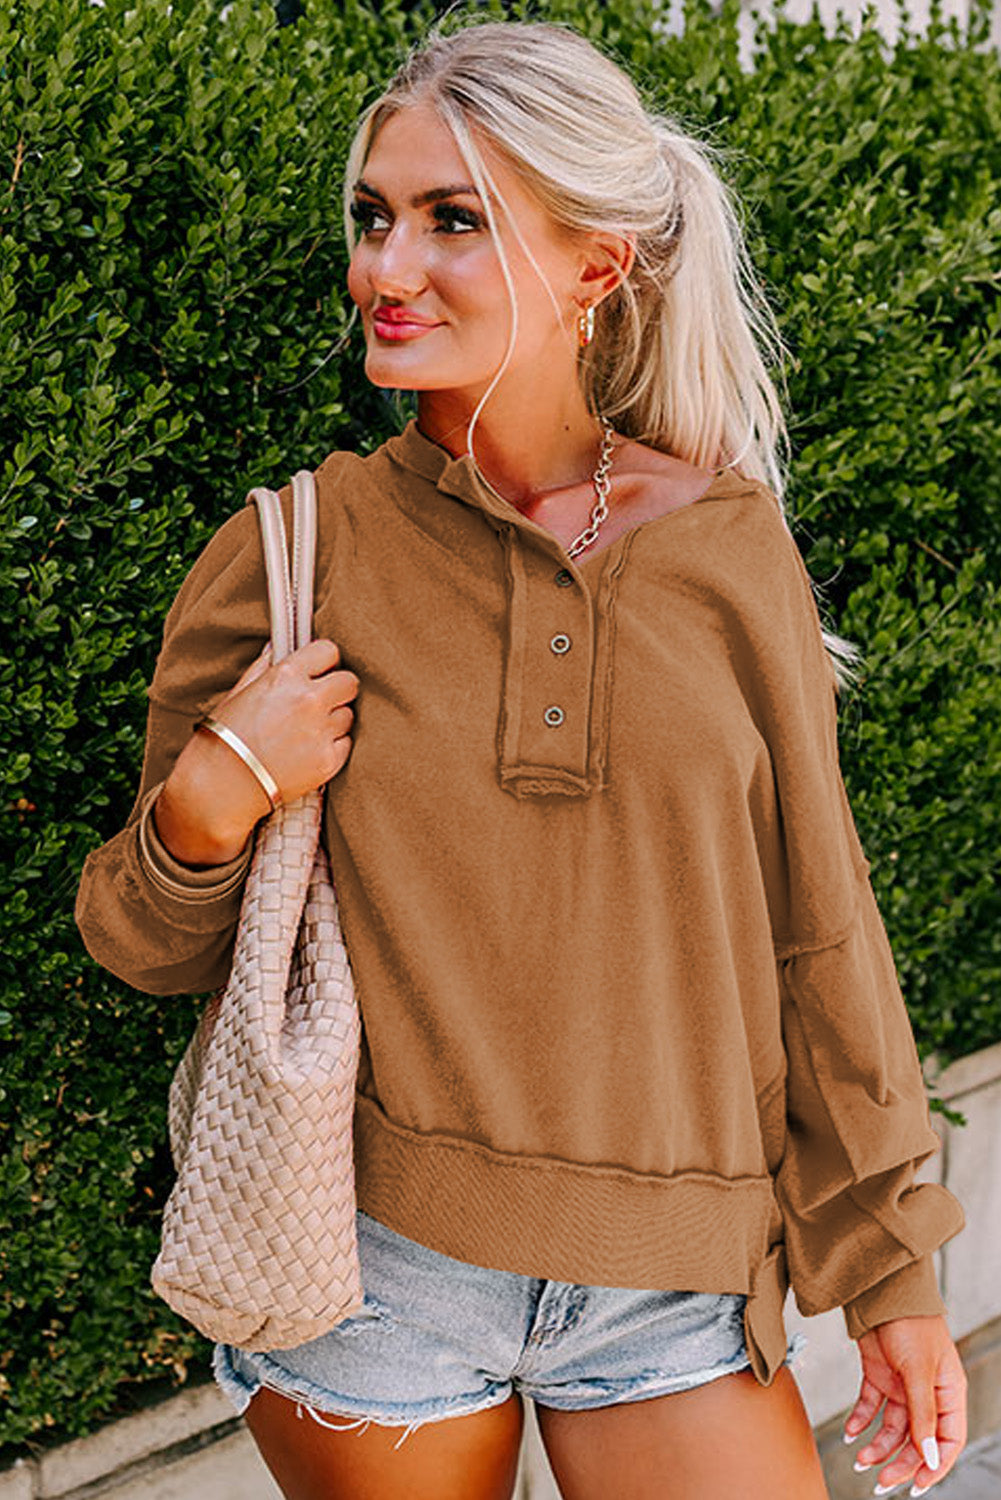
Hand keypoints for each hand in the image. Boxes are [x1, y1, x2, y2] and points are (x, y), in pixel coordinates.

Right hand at [207, 636, 359, 812]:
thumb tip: (278, 648)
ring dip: (333, 719)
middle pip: (349, 682)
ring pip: (348, 715)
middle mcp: (309, 700)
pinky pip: (345, 743)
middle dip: (337, 689)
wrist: (220, 784)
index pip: (328, 651)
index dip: (323, 661)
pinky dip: (332, 746)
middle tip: (320, 701)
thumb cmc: (223, 736)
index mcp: (286, 676)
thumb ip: (265, 667)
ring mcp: (321, 732)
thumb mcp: (240, 692)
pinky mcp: (329, 761)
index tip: (318, 671)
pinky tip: (308, 751)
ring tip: (306, 731)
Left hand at [843, 1315, 966, 1493]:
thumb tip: (929, 1458)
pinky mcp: (878, 1374)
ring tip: (860, 1459)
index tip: (916, 1486)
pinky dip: (860, 1421)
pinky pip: (870, 1406)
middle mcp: (927, 1392)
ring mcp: (902, 1384)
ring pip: (892, 1428)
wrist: (879, 1289)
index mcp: (948, 1392)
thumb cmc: (910, 1322)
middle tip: (880, 1482)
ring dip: (877, 1446)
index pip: (948, 1441)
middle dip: (900, 1462)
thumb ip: (922, 1415)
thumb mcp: (918, 1371)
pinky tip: (850, 1433)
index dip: (935, 1466)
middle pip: (917, 1440)